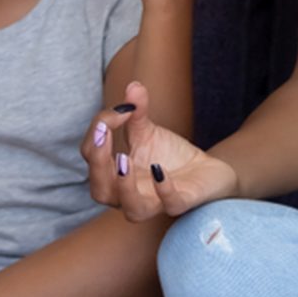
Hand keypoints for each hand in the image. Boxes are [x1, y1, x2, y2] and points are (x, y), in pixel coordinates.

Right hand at [83, 81, 238, 220]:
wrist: (206, 170)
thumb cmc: (168, 155)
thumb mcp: (148, 131)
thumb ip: (136, 111)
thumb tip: (133, 86)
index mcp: (114, 176)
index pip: (91, 157)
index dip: (97, 131)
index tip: (119, 109)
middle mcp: (129, 194)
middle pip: (100, 191)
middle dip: (97, 162)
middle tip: (103, 133)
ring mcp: (156, 202)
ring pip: (133, 210)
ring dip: (124, 186)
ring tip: (123, 159)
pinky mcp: (181, 203)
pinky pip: (170, 205)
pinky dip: (163, 189)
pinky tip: (159, 169)